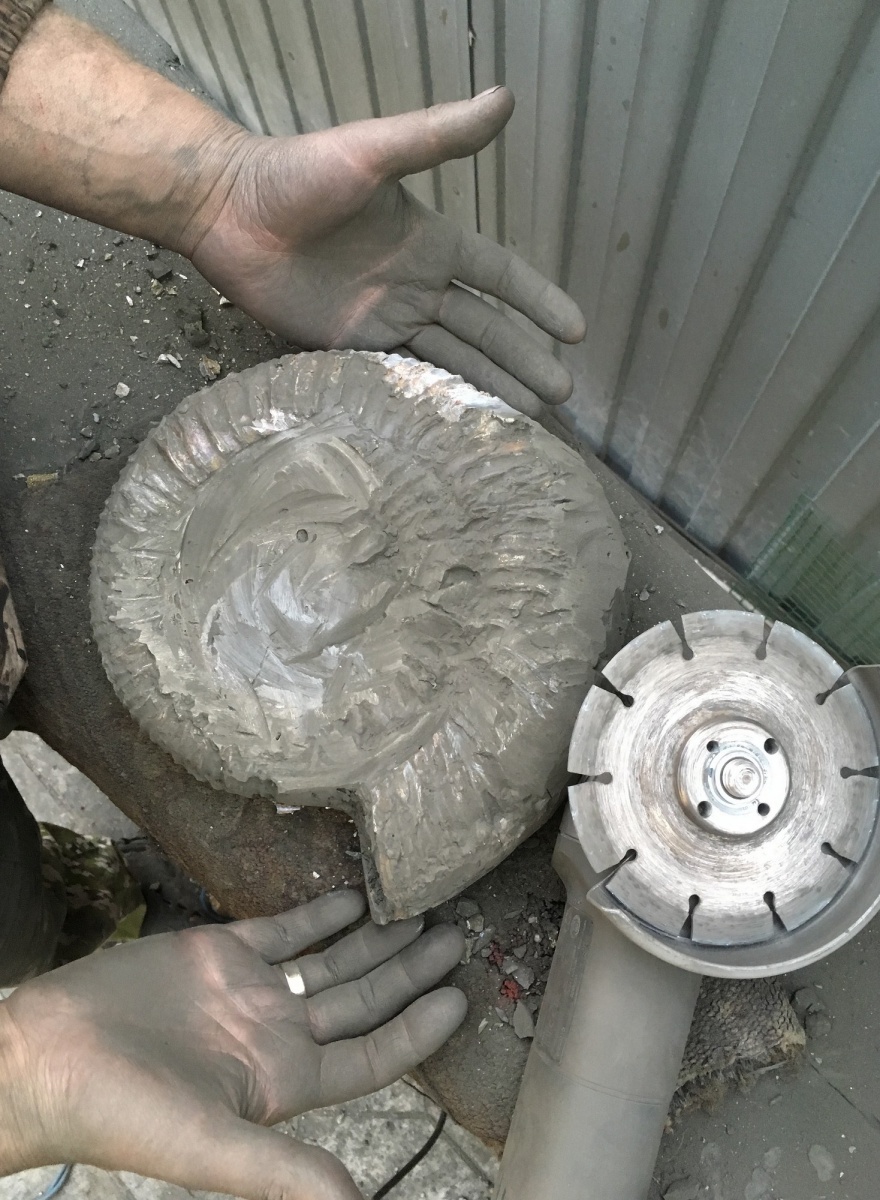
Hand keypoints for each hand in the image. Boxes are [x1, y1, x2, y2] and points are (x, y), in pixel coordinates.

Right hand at [0, 890, 464, 1198]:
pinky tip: (354, 896)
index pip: (371, 1055)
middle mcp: (276, 1033)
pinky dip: (320, 911)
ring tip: (420, 912)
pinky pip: (283, 927)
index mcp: (284, 1082)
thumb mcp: (212, 1148)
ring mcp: (250, 990)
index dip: (417, 1029)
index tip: (460, 998)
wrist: (48, 1056)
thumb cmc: (122, 1114)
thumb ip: (285, 1170)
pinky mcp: (218, 951)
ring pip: (331, 958)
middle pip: (361, 999)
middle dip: (410, 971)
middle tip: (457, 935)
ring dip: (375, 937)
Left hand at [190, 88, 584, 417]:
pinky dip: (435, 399)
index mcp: (432, 242)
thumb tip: (505, 98)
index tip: (576, 332)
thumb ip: (438, 136)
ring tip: (528, 419)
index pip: (500, 277)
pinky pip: (404, 378)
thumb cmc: (298, 174)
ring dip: (491, 387)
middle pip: (485, 330)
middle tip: (562, 396)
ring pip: (452, 360)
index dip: (538, 302)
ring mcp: (385, 320)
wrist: (228, 212)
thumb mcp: (374, 152)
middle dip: (525, 359)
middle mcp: (417, 285)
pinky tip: (462, 422)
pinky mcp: (351, 349)